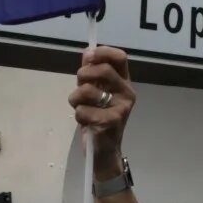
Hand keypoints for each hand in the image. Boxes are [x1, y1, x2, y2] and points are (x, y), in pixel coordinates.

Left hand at [70, 45, 135, 170]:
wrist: (104, 151)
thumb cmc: (98, 117)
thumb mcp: (96, 92)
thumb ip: (92, 72)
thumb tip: (87, 52)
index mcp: (124, 82)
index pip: (120, 57)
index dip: (102, 53)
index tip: (88, 58)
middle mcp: (127, 93)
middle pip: (103, 70)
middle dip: (83, 75)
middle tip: (79, 86)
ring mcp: (121, 108)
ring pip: (88, 90)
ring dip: (75, 98)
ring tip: (80, 107)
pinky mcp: (111, 123)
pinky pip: (83, 110)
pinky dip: (78, 115)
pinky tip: (85, 122)